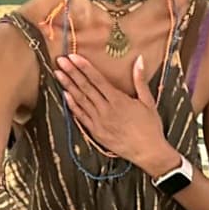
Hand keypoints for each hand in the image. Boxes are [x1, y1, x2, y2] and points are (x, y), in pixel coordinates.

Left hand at [54, 53, 177, 175]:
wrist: (148, 152)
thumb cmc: (150, 127)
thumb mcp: (148, 101)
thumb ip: (140, 80)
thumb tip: (139, 59)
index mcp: (119, 100)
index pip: (97, 79)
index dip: (84, 67)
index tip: (73, 57)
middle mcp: (106, 109)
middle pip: (86, 88)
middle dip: (72, 72)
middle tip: (60, 60)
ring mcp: (99, 122)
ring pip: (80, 101)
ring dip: (68, 86)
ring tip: (58, 74)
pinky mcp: (96, 132)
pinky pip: (81, 117)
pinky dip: (73, 106)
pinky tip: (65, 95)